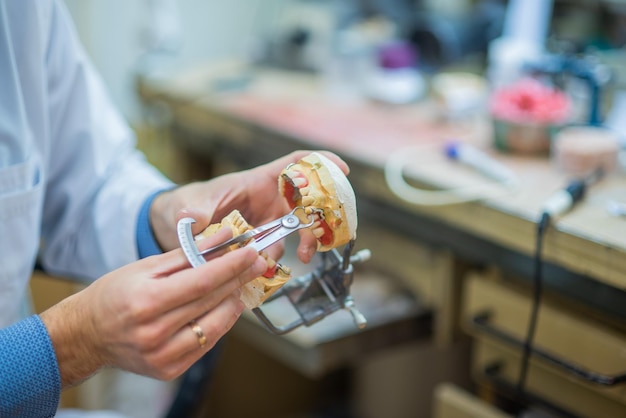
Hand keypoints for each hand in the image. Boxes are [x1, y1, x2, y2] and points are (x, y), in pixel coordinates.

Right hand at [40, 229, 267, 387]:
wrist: (87, 334)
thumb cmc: (115, 294)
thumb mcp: (147, 267)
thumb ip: (189, 252)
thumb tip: (226, 236)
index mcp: (146, 301)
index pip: (202, 281)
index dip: (231, 266)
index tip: (251, 252)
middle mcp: (154, 333)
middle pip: (211, 301)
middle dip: (238, 279)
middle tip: (256, 263)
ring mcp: (162, 356)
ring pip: (215, 326)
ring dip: (233, 302)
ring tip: (237, 284)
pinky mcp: (169, 370)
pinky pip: (206, 344)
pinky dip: (219, 323)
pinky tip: (222, 306)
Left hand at [150, 150, 349, 262]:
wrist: (174, 228)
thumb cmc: (184, 204)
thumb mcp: (188, 205)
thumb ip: (194, 212)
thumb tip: (193, 219)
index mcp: (258, 181)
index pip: (296, 163)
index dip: (321, 162)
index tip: (341, 170)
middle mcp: (270, 200)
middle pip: (308, 201)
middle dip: (320, 217)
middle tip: (318, 238)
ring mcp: (268, 222)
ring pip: (297, 231)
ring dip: (299, 244)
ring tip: (287, 258)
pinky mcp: (262, 243)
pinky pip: (278, 251)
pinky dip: (276, 262)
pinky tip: (266, 271)